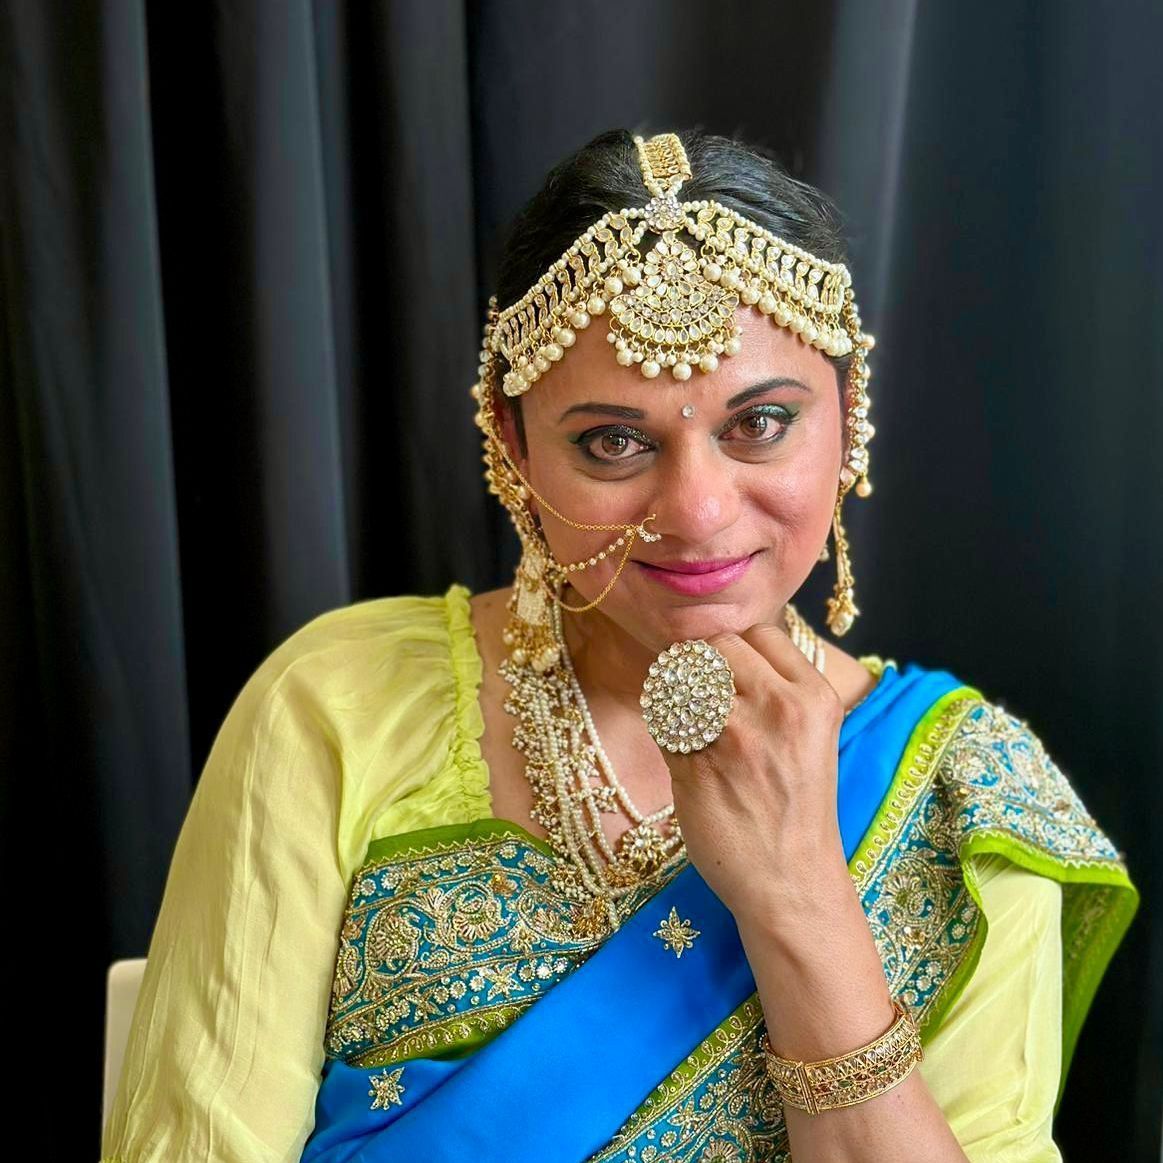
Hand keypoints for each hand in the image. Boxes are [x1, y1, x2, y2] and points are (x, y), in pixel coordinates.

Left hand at [658, 622, 847, 924]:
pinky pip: (661, 721)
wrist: (790, 881)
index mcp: (814, 698)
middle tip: (701, 692)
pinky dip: (664, 729)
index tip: (732, 672)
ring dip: (676, 693)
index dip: (738, 648)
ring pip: (681, 678)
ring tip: (688, 718)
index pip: (760, 632)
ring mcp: (734, 737)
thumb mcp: (813, 736)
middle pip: (716, 645)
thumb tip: (724, 644)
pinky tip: (682, 749)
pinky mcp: (694, 764)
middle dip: (703, 663)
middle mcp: (778, 710)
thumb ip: (778, 688)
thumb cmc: (798, 806)